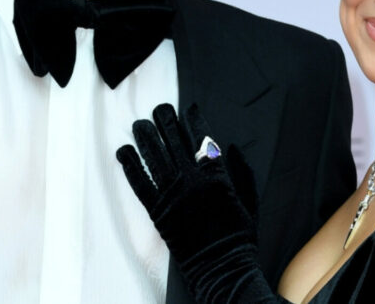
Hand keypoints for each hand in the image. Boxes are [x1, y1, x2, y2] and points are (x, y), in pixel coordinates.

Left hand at [117, 104, 282, 302]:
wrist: (221, 267)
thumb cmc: (239, 237)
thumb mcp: (251, 201)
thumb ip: (243, 172)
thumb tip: (231, 147)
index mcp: (217, 176)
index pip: (202, 138)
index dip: (194, 120)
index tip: (188, 108)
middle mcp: (192, 181)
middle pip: (174, 142)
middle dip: (165, 121)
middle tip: (159, 108)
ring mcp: (172, 196)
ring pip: (154, 158)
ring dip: (145, 138)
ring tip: (139, 124)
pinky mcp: (157, 212)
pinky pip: (140, 184)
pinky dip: (130, 167)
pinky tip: (124, 152)